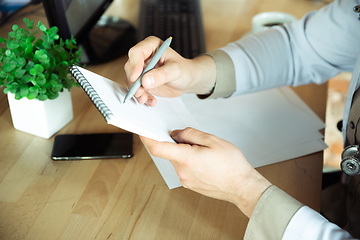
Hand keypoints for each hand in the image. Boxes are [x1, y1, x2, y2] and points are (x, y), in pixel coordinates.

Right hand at [124, 36, 215, 105]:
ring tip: (145, 99)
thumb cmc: (184, 70)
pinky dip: (142, 97)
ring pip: (131, 81)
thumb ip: (162, 75)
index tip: (136, 78)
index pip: (136, 52)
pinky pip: (137, 90)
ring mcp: (142, 70)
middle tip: (140, 92)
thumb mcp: (176, 70)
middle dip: (134, 82)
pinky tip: (151, 101)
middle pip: (130, 67)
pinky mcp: (143, 82)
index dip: (134, 65)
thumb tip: (146, 81)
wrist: (188, 80)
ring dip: (137, 92)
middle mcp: (144, 57)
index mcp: (151, 46)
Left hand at [140, 127, 271, 217]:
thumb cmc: (232, 165)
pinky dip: (189, 161)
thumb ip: (191, 134)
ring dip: (185, 152)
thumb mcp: (212, 141)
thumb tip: (176, 134)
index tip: (143, 131)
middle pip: (169, 152)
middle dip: (177, 143)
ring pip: (177, 160)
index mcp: (186, 158)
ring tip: (205, 153)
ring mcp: (185, 180)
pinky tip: (205, 161)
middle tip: (195, 140)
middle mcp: (182, 171)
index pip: (158, 148)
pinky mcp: (189, 184)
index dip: (147, 138)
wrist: (242, 187)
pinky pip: (183, 168)